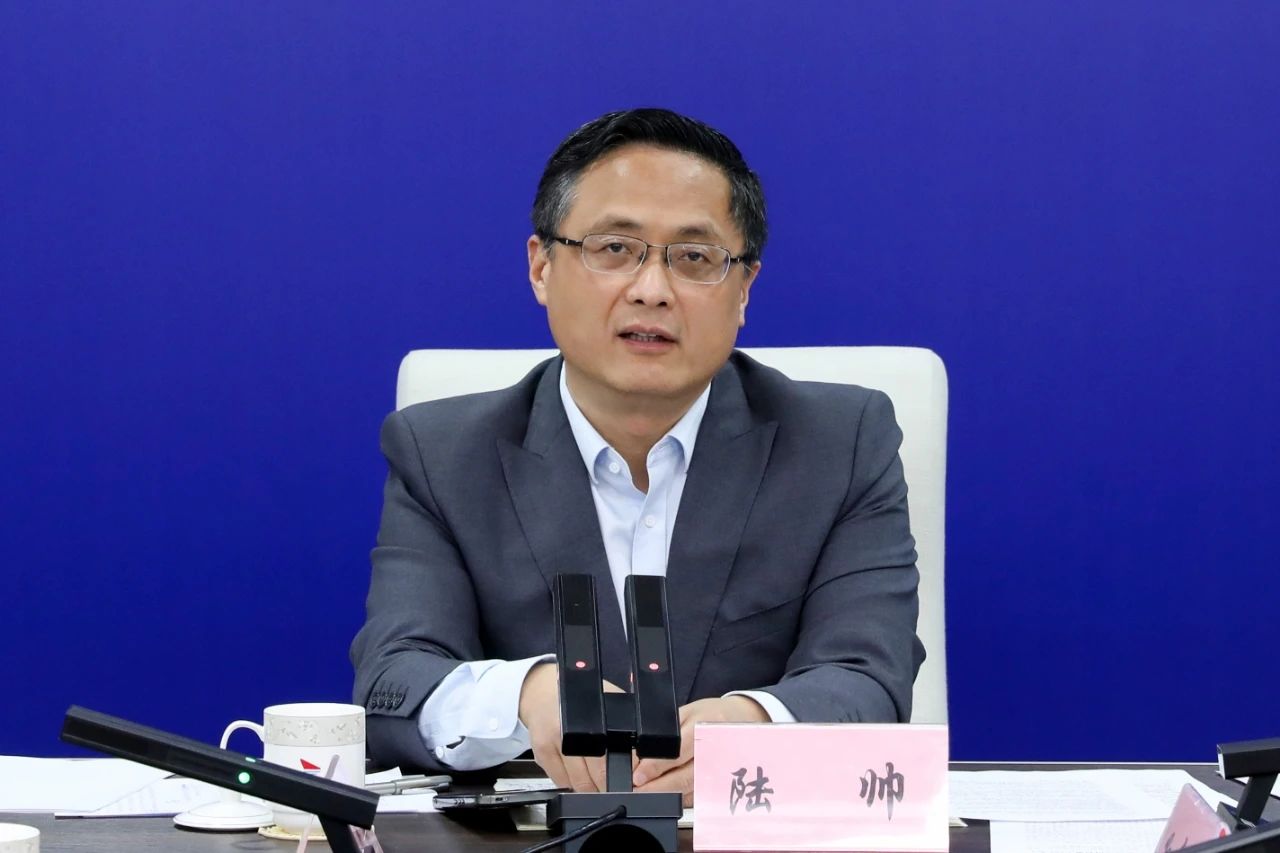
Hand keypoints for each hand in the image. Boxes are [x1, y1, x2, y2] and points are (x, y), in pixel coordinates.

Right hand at [519, 662, 623, 792]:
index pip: (618, 754)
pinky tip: (576, 772)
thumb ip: (624, 727)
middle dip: (609, 784)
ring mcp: (554, 742)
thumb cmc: (579, 699)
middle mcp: (573, 728)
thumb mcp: (607, 703)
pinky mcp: (541, 753)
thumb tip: (643, 757)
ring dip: (591, 787)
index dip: (628, 771)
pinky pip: (561, 782)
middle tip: (616, 784)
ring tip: (597, 780)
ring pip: (579, 782)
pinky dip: (571, 783)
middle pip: (598, 774)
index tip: (632, 779)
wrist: (542, 691)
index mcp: (595, 717)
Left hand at [632, 695, 769, 806]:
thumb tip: (636, 756)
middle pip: (682, 778)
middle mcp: (714, 754)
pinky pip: (696, 798)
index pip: (676, 752)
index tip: (637, 776)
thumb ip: (663, 732)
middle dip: (655, 788)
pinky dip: (678, 799)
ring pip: (689, 792)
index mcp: (704, 730)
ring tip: (646, 794)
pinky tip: (666, 795)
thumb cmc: (710, 716)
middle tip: (636, 791)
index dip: (655, 767)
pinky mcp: (719, 786)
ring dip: (665, 796)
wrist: (742, 721)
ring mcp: (719, 773)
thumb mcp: (686, 713)